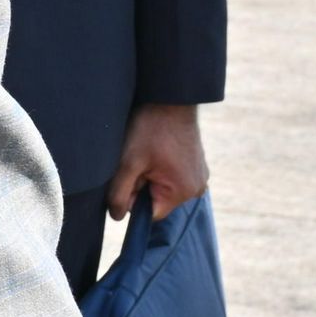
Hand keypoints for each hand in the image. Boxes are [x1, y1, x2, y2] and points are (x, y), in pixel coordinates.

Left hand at [107, 102, 210, 220]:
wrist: (172, 99)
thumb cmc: (151, 129)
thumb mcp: (129, 162)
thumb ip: (120, 193)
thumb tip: (116, 217)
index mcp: (183, 192)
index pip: (150, 214)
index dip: (134, 200)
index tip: (131, 177)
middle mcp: (197, 189)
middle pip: (157, 200)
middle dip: (142, 186)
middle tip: (139, 161)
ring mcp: (199, 176)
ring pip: (164, 188)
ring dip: (151, 176)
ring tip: (150, 153)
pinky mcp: (197, 166)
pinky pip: (173, 177)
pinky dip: (161, 168)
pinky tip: (158, 150)